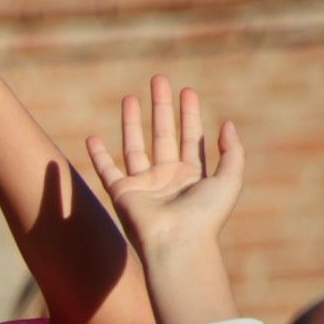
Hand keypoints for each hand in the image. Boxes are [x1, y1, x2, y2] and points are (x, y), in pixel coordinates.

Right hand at [85, 76, 243, 260]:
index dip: (190, 114)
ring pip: (135, 146)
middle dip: (162, 107)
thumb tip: (227, 125)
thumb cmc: (206, 216)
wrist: (177, 243)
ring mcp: (143, 185)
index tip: (187, 91)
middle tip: (159, 79)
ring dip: (133, 122)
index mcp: (192, 176)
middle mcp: (167, 178)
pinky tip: (92, 138)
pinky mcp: (123, 194)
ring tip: (131, 97)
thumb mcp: (230, 179)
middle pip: (163, 135)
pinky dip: (98, 155)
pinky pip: (107, 170)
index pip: (191, 138)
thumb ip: (231, 151)